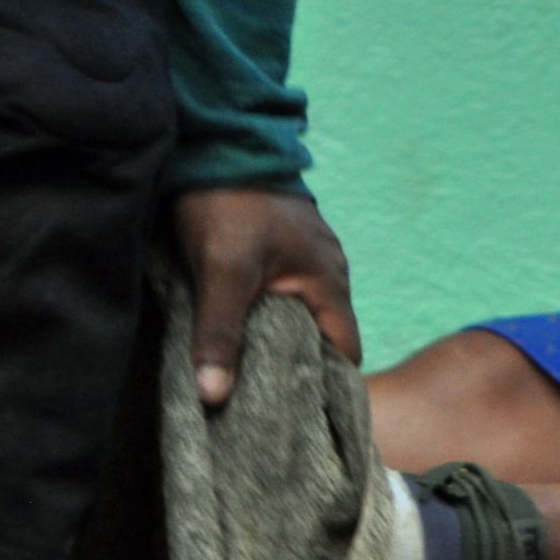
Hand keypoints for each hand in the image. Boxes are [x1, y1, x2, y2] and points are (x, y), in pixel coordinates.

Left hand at [174, 186, 360, 405]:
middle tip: (267, 406)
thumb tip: (213, 397)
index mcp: (329, 282)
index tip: (301, 418)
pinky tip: (242, 332)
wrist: (216, 141)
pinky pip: (286, 294)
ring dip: (279, 343)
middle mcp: (329, 273)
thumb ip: (219, 333)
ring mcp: (308, 259)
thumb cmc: (230, 205)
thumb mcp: (222, 272)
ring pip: (302, 316)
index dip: (328, 386)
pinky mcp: (283, 250)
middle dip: (299, 371)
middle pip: (324, 338)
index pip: (345, 352)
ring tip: (250, 377)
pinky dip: (269, 317)